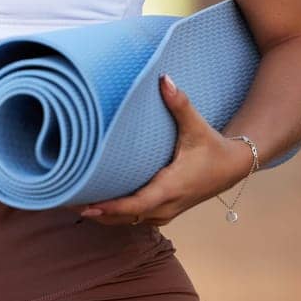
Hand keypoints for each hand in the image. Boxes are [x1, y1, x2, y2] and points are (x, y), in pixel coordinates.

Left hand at [76, 75, 248, 226]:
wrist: (233, 167)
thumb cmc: (213, 147)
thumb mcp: (196, 126)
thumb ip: (179, 104)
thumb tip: (164, 78)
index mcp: (172, 187)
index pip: (137, 205)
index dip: (112, 207)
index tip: (88, 206)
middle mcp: (167, 205)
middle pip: (126, 218)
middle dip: (98, 213)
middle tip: (66, 201)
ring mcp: (166, 212)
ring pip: (129, 222)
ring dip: (104, 217)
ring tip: (73, 202)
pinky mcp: (164, 212)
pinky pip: (135, 220)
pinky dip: (115, 216)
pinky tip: (95, 205)